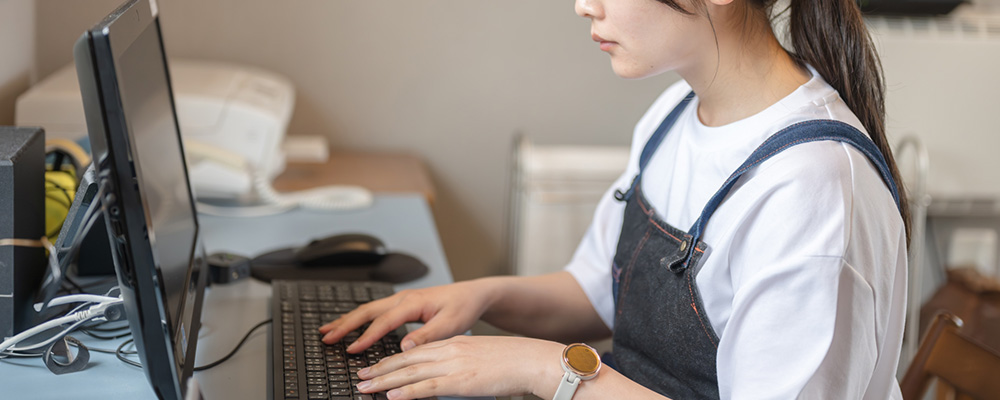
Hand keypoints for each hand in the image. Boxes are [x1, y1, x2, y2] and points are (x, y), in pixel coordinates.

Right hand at [318, 280, 495, 352]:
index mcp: (413, 302)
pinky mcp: (403, 304)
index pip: (384, 321)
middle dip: (345, 324)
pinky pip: (375, 310)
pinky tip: (350, 324)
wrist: (473, 294)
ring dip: (347, 319)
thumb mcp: (451, 324)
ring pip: (368, 309)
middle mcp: (404, 298)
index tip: (351, 349)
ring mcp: (402, 300)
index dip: (366, 336)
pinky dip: (359, 318)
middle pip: (367, 311)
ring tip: (328, 330)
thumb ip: (428, 336)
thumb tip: (405, 347)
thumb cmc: (463, 307)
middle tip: (327, 337)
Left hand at [354, 335, 563, 399]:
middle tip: (361, 376)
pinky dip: (405, 393)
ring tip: (365, 387)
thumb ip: (462, 363)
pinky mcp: (459, 382)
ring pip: (409, 373)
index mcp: (455, 344)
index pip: (416, 351)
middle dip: (381, 369)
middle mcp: (449, 351)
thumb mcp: (482, 357)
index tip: (377, 365)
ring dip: (384, 381)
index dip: (393, 359)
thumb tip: (450, 376)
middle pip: (406, 360)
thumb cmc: (514, 361)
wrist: (532, 359)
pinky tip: (390, 397)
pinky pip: (426, 388)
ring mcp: (453, 366)